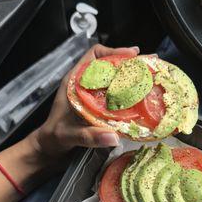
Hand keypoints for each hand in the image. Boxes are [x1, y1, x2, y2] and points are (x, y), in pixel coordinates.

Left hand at [29, 44, 139, 159]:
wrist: (50, 150)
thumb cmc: (53, 138)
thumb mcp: (69, 135)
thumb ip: (88, 136)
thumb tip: (113, 137)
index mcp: (74, 82)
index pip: (94, 56)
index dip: (113, 52)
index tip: (130, 55)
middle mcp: (86, 86)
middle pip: (110, 66)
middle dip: (130, 64)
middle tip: (149, 64)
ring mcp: (93, 97)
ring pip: (115, 81)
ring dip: (132, 79)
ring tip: (151, 78)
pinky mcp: (99, 109)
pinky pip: (116, 97)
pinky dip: (129, 96)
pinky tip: (142, 101)